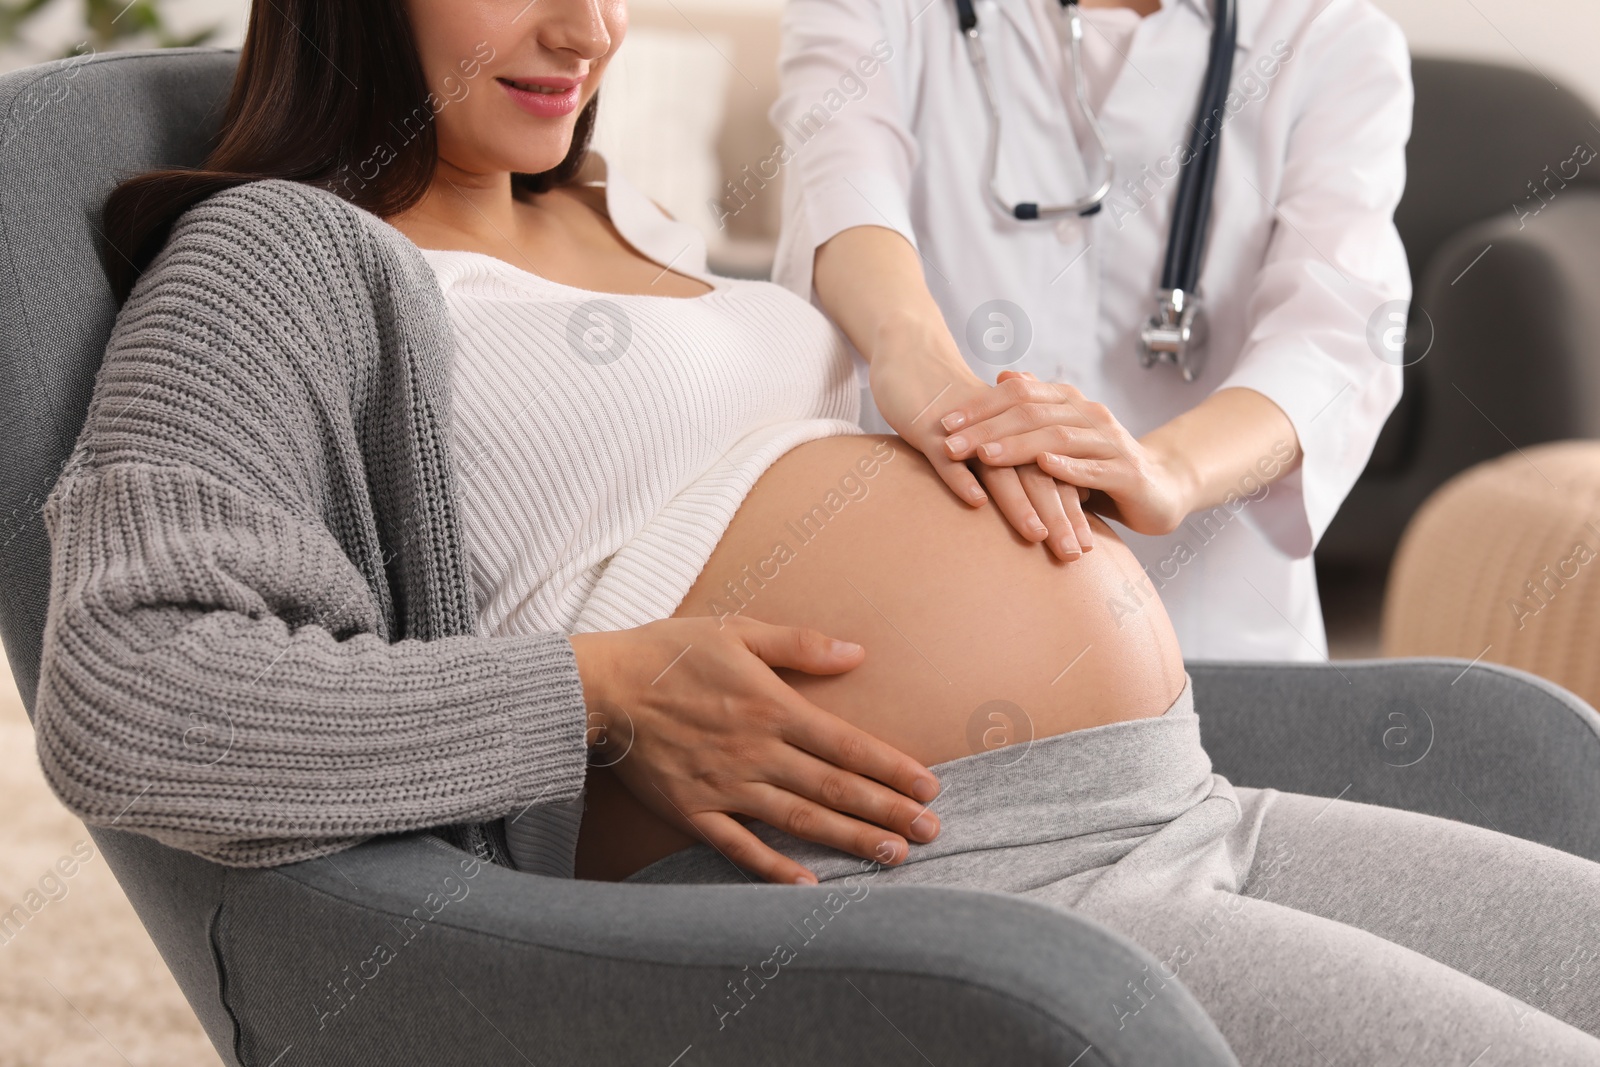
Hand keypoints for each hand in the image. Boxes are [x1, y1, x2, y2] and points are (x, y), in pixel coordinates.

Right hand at [569, 617, 942, 884]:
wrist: (599, 687)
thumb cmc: (669, 653)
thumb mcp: (737, 631)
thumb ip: (800, 644)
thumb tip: (857, 653)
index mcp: (772, 707)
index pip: (846, 744)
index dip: (892, 768)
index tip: (929, 788)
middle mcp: (755, 751)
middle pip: (834, 787)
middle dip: (887, 812)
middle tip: (931, 833)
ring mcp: (725, 786)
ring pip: (800, 819)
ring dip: (849, 840)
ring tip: (893, 858)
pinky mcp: (694, 811)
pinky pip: (740, 847)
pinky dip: (775, 869)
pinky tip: (810, 885)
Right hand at [866, 324, 1091, 558]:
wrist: (912, 357)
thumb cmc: (949, 404)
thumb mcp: (987, 433)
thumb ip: (1014, 458)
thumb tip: (1045, 489)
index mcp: (1016, 433)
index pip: (1051, 475)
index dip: (1070, 509)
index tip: (1086, 544)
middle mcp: (998, 432)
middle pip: (1034, 477)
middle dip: (1056, 516)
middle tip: (1074, 554)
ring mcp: (964, 432)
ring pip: (998, 470)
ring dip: (1020, 504)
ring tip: (1038, 536)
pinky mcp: (929, 429)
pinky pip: (947, 457)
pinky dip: (962, 478)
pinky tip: (976, 504)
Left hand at [940, 371, 1193, 535]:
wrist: (1161, 486)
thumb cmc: (1098, 463)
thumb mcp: (1062, 434)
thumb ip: (1034, 409)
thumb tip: (1001, 376)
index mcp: (1069, 403)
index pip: (1019, 393)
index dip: (979, 406)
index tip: (943, 422)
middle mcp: (1089, 415)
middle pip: (1032, 413)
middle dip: (986, 429)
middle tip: (950, 444)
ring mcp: (1110, 442)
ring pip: (1058, 438)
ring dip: (1018, 446)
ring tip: (984, 457)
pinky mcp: (1127, 473)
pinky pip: (1094, 468)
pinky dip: (1067, 468)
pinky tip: (1043, 468)